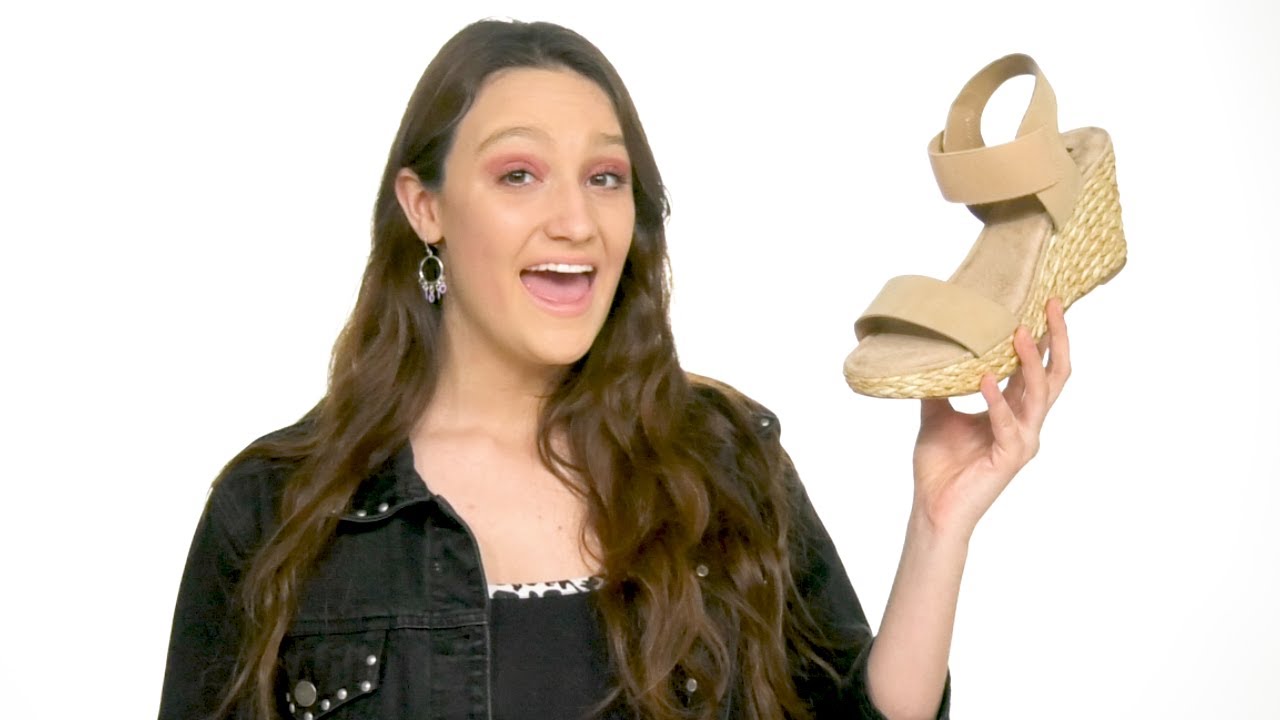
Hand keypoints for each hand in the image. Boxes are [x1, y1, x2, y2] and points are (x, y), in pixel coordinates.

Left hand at [911, 297, 1071, 538]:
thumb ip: (940, 383)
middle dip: (1056, 338)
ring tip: (1019, 332)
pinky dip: (996, 400)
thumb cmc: (940, 464)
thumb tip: (927, 350)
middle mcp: (1025, 423)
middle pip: (1054, 375)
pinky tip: (983, 378)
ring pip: (1039, 395)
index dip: (1044, 336)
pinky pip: (1007, 424)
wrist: (933, 506)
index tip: (1042, 302)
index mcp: (1013, 411)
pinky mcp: (1010, 458)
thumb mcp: (936, 412)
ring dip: (1029, 362)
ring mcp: (1022, 441)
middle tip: (1050, 303)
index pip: (1037, 367)